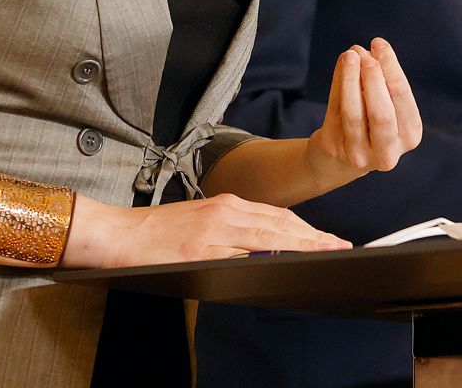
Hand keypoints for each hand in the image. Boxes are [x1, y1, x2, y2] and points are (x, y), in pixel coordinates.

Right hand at [64, 192, 349, 266]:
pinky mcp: (203, 247)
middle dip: (315, 235)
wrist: (119, 235)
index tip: (330, 238)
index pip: (278, 216)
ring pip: (271, 233)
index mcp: (227, 205)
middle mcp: (227, 211)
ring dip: (304, 242)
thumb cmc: (157, 232)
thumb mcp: (199, 222)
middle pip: (282, 222)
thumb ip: (230, 232)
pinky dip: (272, 252)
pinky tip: (289, 258)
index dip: (308, 227)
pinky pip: (245, 251)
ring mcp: (216, 228)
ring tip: (328, 251)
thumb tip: (260, 249)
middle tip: (342, 245)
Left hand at [305, 38, 423, 190]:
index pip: (402, 98)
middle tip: (365, 55)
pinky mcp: (335, 149)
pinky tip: (341, 66)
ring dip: (351, 80)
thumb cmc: (369, 120)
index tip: (379, 44)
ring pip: (354, 115)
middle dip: (374, 80)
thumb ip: (378, 77)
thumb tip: (363, 51)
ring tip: (349, 55)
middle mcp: (388, 152)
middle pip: (382, 114)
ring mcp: (360, 155)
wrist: (339, 156)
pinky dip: (338, 86)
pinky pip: (336, 113)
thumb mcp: (382, 101)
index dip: (391, 69)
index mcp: (410, 135)